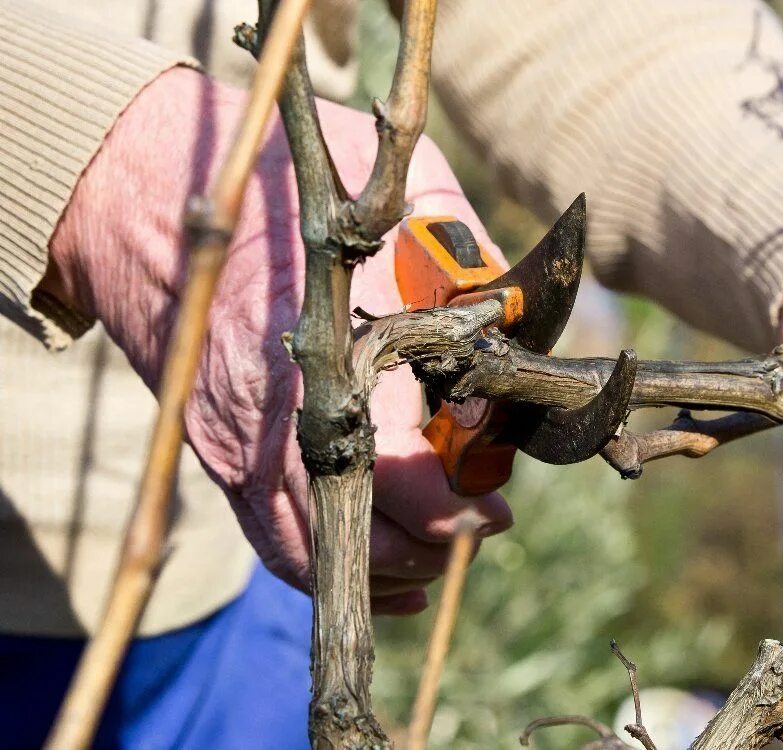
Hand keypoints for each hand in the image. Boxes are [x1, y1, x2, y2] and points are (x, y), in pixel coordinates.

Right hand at [47, 67, 511, 612]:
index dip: (445, 510)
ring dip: (378, 573)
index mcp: (320, 353)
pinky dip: (324, 568)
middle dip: (424, 549)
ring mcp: (233, 445)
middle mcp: (270, 417)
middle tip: (481, 530)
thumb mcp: (383, 188)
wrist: (143, 198)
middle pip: (350, 529)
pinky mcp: (217, 454)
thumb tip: (511, 304)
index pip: (388, 469)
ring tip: (437, 562)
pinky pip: (271, 538)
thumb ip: (455, 245)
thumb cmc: (272, 187)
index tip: (493, 510)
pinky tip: (381, 576)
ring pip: (307, 551)